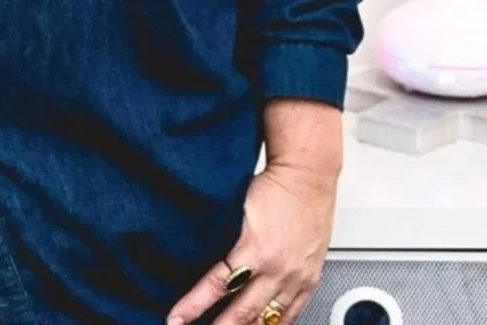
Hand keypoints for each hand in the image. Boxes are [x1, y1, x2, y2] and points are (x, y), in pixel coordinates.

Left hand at [166, 162, 337, 324]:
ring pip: (268, 320)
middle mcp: (277, 269)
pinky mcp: (310, 280)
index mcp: (256, 249)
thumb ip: (228, 238)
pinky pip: (292, 314)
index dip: (194, 305)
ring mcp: (297, 278)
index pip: (217, 285)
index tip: (176, 318)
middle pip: (243, 312)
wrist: (307, 176)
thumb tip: (207, 256)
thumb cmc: (273, 186)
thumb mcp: (239, 209)